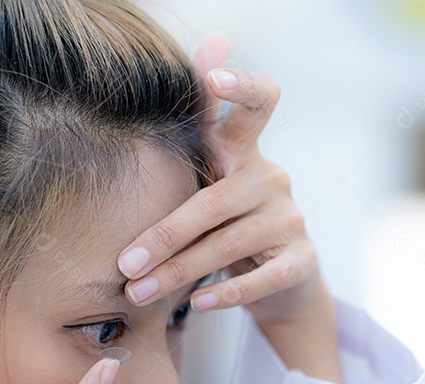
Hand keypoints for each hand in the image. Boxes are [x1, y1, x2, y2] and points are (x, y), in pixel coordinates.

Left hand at [116, 34, 325, 328]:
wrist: (278, 282)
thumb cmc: (226, 221)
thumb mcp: (209, 177)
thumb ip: (200, 123)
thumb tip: (212, 39)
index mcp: (245, 151)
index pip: (259, 102)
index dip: (241, 86)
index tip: (217, 79)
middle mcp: (271, 178)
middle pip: (215, 200)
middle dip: (164, 234)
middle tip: (124, 263)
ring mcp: (289, 221)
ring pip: (229, 243)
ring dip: (179, 272)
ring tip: (139, 292)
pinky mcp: (300, 261)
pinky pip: (261, 277)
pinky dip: (227, 292)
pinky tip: (198, 304)